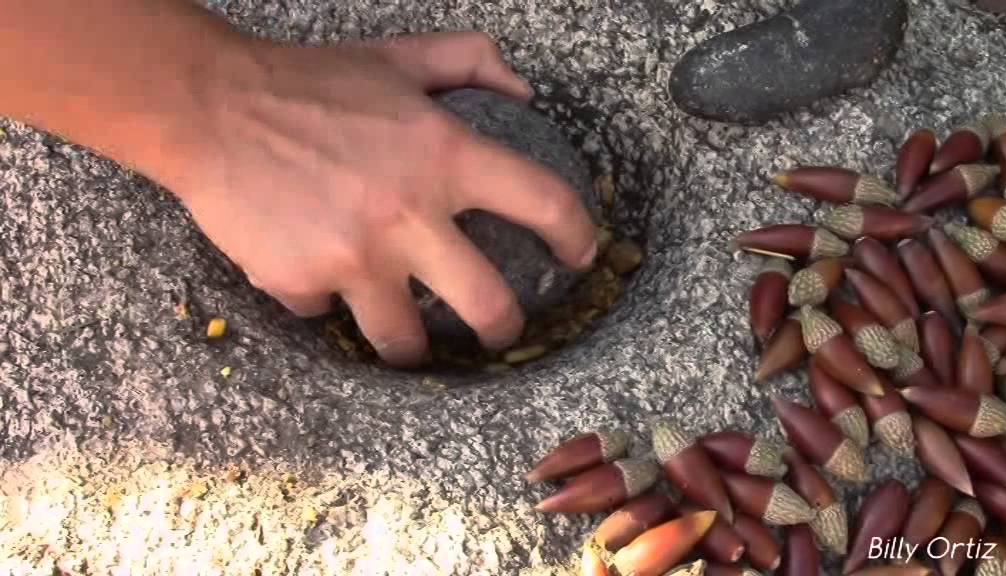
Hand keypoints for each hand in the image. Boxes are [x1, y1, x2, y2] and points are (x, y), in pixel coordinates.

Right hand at [175, 32, 596, 365]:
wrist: (210, 108)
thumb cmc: (309, 83)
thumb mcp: (398, 57)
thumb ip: (470, 61)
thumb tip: (527, 89)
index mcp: (444, 155)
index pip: (543, 203)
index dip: (576, 236)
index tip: (578, 256)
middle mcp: (409, 215)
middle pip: (489, 307)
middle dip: (504, 329)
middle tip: (500, 330)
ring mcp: (355, 258)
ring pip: (407, 341)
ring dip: (414, 344)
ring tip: (411, 334)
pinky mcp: (303, 283)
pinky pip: (330, 314)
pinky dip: (329, 301)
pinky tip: (317, 273)